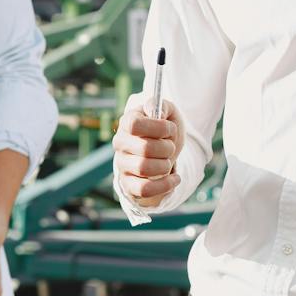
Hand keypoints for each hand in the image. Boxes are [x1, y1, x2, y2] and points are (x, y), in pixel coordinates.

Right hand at [115, 93, 184, 208]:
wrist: (162, 152)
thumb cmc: (164, 130)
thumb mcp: (168, 112)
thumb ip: (161, 106)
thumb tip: (154, 110)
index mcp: (127, 122)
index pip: (135, 124)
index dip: (157, 127)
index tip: (168, 129)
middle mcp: (120, 143)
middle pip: (145, 148)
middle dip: (167, 148)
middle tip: (170, 146)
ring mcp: (122, 165)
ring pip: (144, 169)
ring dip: (165, 165)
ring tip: (168, 161)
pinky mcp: (128, 184)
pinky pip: (144, 189)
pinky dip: (164, 185)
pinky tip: (175, 179)